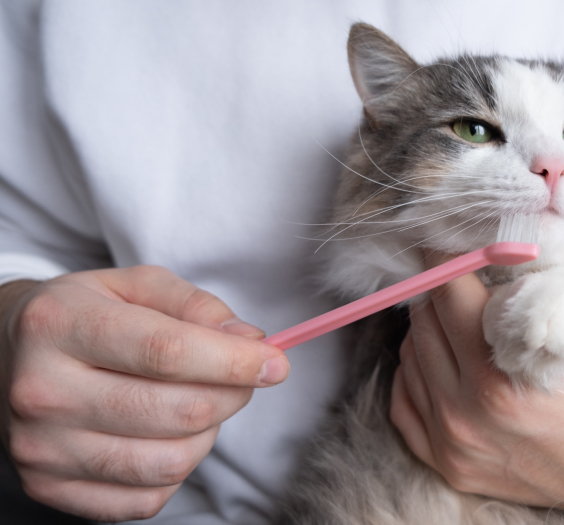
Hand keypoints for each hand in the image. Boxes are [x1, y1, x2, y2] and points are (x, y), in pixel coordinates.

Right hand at [0, 266, 288, 520]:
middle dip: (232, 395)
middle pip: (176, 411)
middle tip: (243, 378)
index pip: (167, 352)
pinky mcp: (49, 487)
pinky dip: (178, 470)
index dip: (234, 362)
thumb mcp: (136, 285)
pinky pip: (146, 498)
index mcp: (60, 324)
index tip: (276, 363)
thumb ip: (196, 306)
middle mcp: (41, 391)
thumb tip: (251, 343)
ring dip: (208, 434)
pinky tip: (169, 435)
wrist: (7, 354)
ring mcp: (41, 448)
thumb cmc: (86, 315)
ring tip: (201, 403)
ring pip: (168, 462)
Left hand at [390, 257, 563, 518]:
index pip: (450, 294)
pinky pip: (404, 400)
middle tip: (473, 279)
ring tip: (470, 321)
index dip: (449, 256)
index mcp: (509, 380)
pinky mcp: (450, 464)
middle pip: (424, 321)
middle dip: (445, 290)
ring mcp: (454, 445)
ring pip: (410, 356)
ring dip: (432, 328)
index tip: (455, 239)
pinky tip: (451, 360)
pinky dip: (419, 371)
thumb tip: (537, 233)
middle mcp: (470, 415)